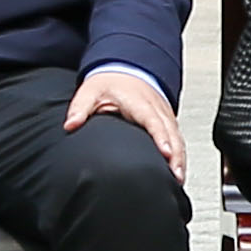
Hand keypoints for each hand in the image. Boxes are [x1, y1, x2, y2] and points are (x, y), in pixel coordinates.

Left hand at [62, 63, 185, 180]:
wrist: (123, 70)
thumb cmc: (109, 83)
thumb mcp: (90, 92)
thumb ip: (80, 108)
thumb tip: (70, 124)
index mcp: (139, 102)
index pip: (153, 121)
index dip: (161, 138)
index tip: (166, 153)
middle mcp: (156, 108)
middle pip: (171, 133)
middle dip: (176, 155)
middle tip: (176, 176)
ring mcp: (164, 115)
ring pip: (177, 137)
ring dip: (180, 158)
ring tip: (178, 179)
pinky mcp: (167, 121)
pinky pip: (177, 138)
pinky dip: (180, 154)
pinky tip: (178, 171)